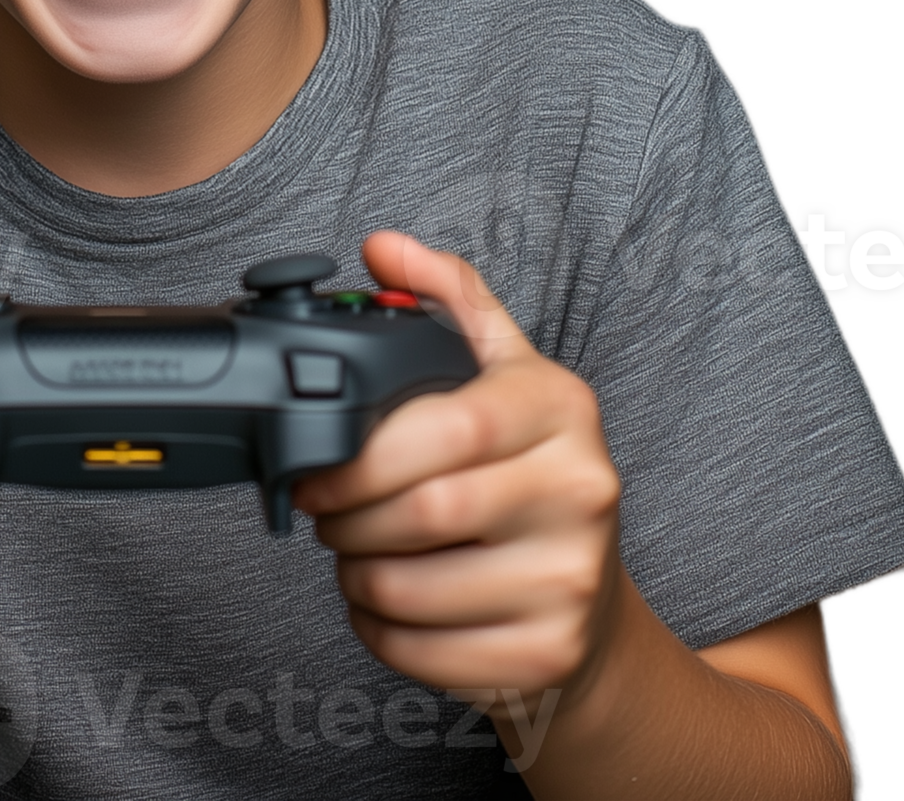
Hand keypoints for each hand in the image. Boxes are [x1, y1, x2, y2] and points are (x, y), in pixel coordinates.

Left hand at [293, 232, 622, 719]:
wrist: (590, 595)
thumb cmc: (528, 469)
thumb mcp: (502, 368)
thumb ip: (446, 298)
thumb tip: (383, 247)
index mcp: (561, 407)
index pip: (449, 425)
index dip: (360, 452)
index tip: (312, 468)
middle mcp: (582, 489)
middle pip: (425, 511)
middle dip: (347, 518)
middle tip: (325, 515)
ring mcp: (572, 579)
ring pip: (416, 589)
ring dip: (356, 577)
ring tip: (355, 554)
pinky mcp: (550, 655)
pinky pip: (426, 654)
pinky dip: (379, 633)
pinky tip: (383, 605)